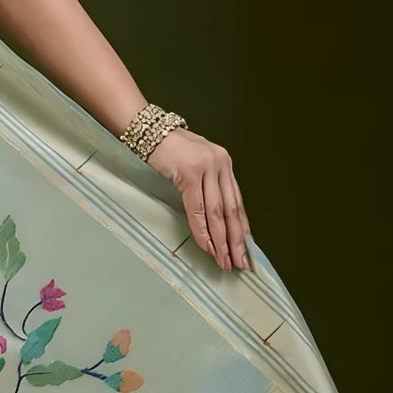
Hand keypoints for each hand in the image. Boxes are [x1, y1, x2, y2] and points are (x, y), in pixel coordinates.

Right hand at [147, 129, 250, 270]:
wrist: (147, 130)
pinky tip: (206, 246)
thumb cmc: (167, 148)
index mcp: (224, 163)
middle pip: (231, 210)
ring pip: (217, 213)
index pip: (237, 202)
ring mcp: (206, 168)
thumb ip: (206, 183)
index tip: (245, 249)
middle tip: (240, 262)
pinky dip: (202, 230)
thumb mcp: (194, 163)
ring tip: (223, 260)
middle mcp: (220, 165)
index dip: (242, 228)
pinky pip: (198, 209)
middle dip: (235, 240)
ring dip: (220, 241)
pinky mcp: (190, 174)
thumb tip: (214, 216)